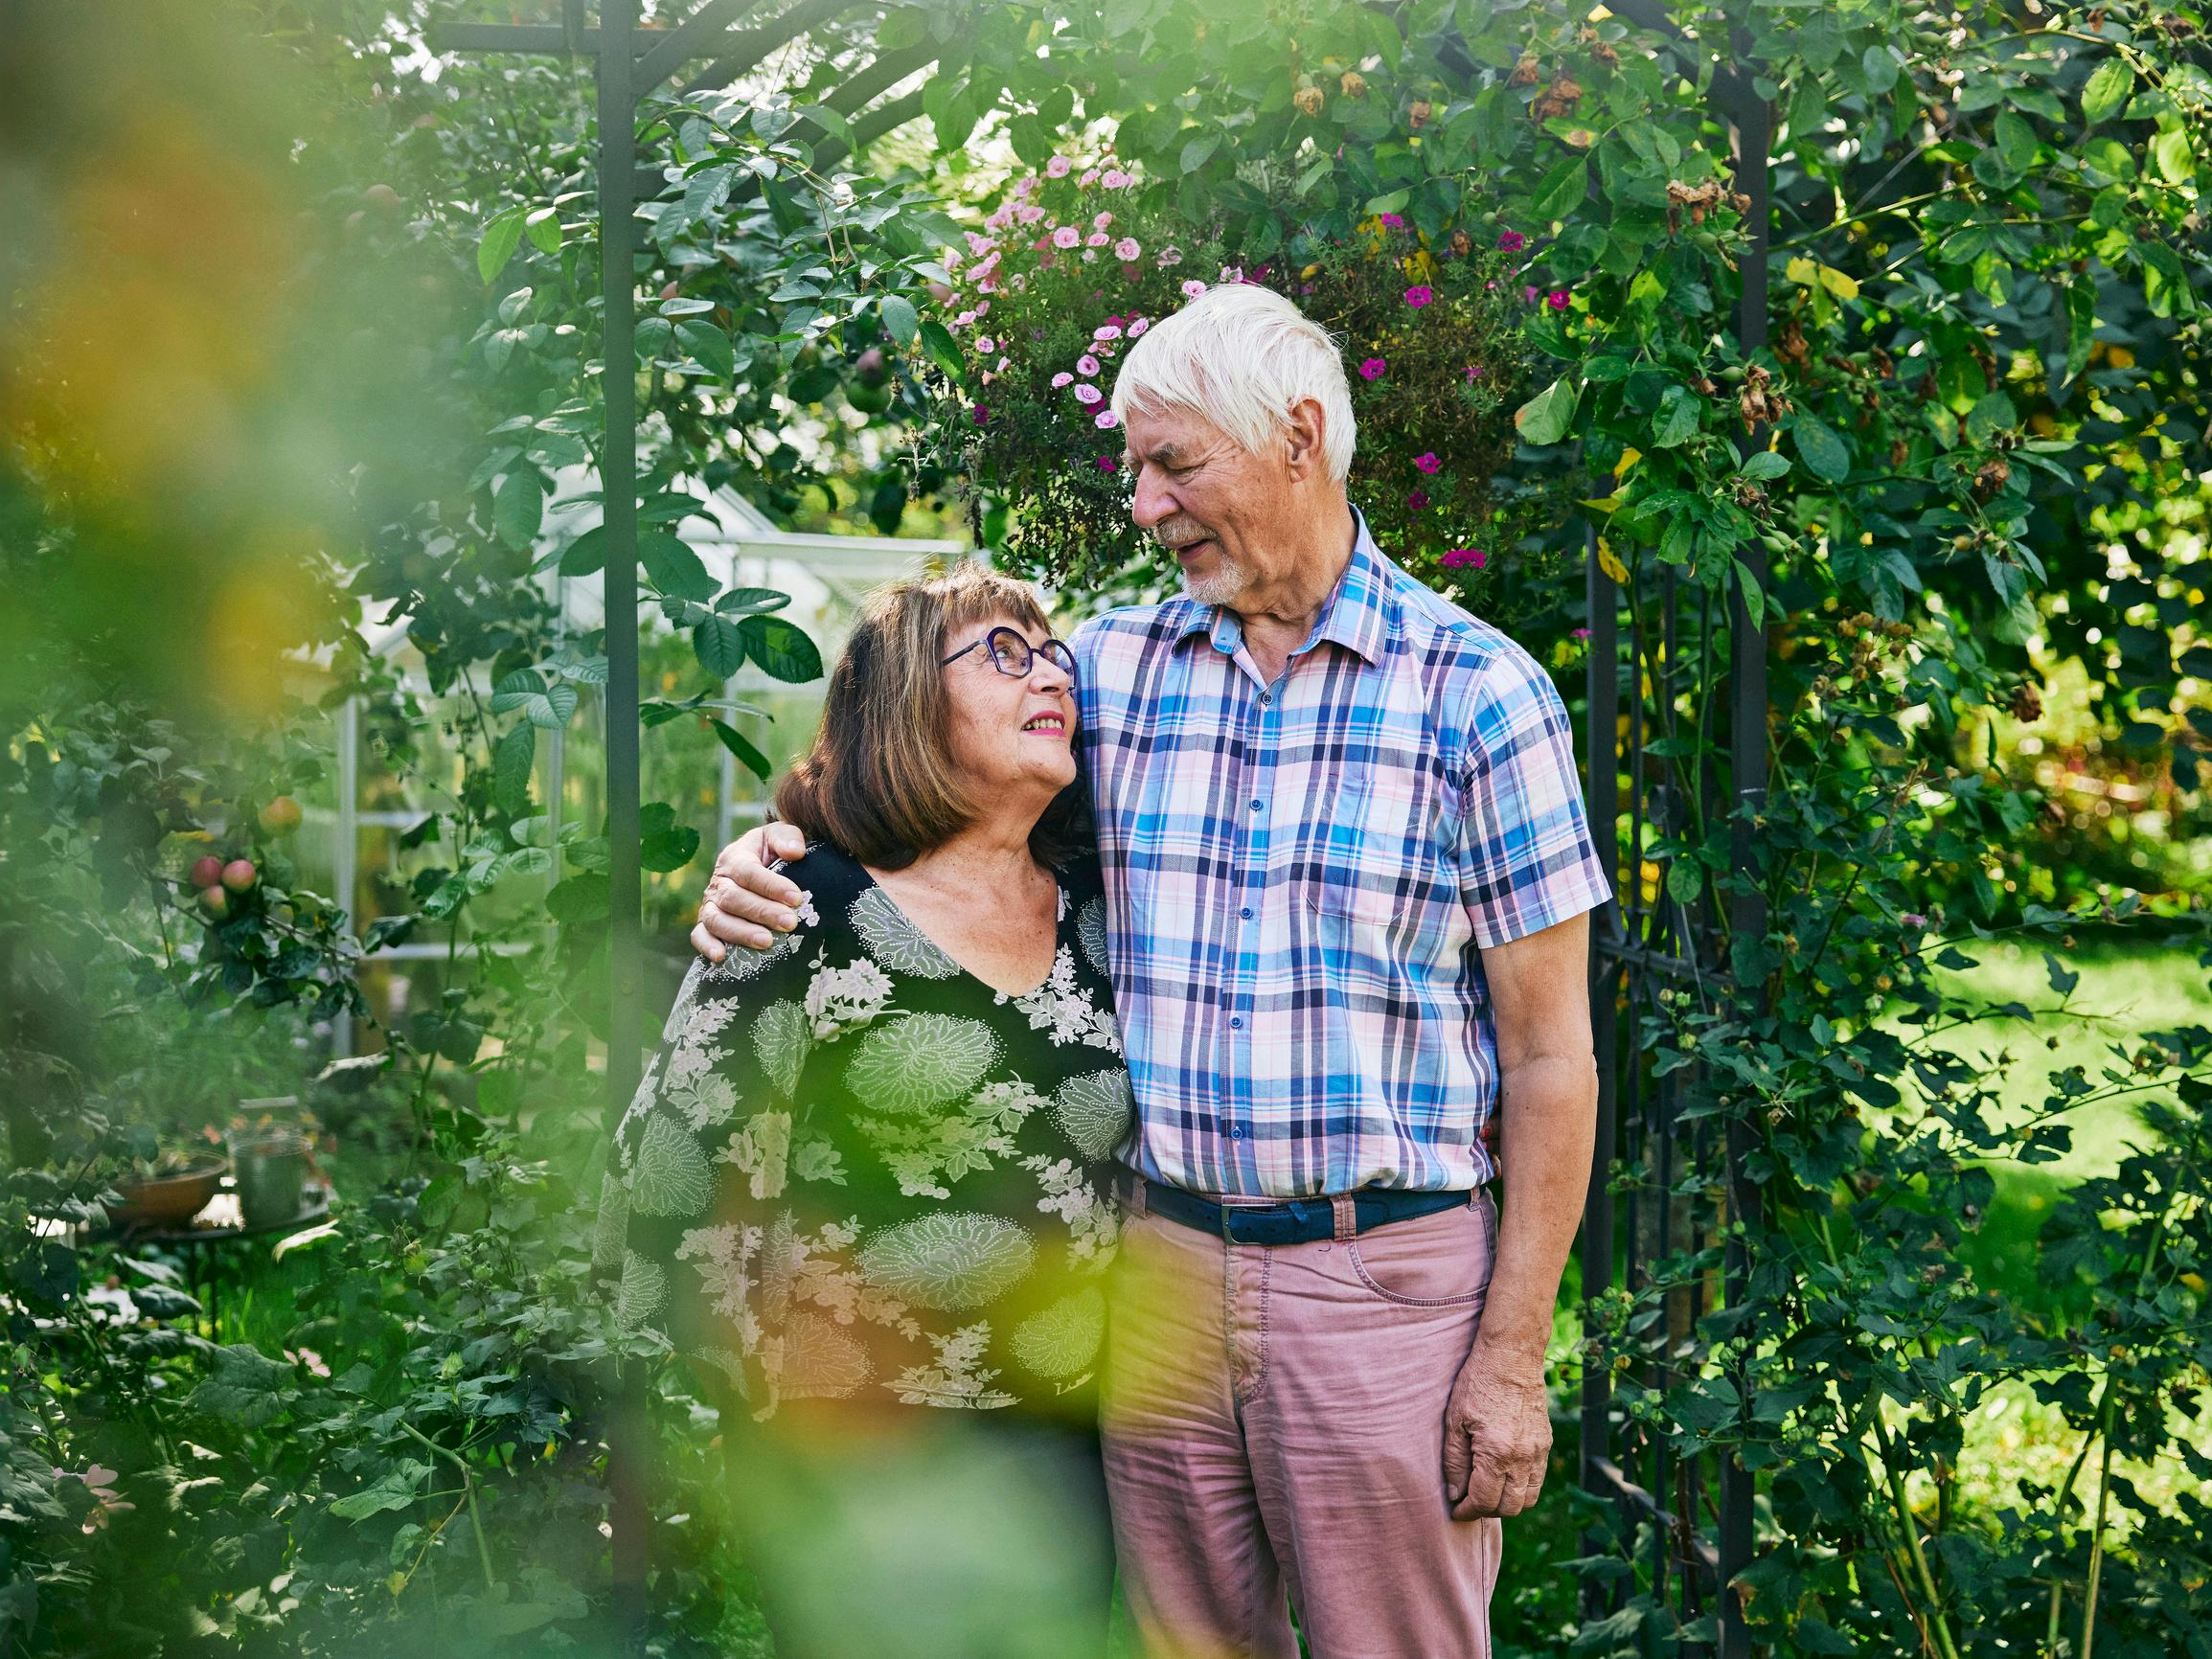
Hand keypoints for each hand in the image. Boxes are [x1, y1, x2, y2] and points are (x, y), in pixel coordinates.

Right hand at [689, 822, 809, 960]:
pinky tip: (722, 956)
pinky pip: (699, 935)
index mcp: (735, 857)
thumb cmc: (772, 851)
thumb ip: (787, 838)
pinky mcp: (705, 923)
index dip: (771, 886)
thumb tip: (795, 852)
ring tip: (767, 942)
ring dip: (741, 932)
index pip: (748, 872)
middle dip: (763, 912)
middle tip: (790, 923)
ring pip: (717, 920)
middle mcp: (718, 882)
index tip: (796, 898)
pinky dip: (707, 945)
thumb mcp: (780, 836)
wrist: (757, 865)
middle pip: (734, 898)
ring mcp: (710, 904)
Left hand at [1442, 1344, 1551, 1518]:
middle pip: (1509, 1507)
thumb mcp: (1454, 1421)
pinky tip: (1504, 1475)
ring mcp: (1538, 1451)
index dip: (1467, 1511)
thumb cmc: (1477, 1383)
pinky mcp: (1545, 1443)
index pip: (1484, 1502)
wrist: (1511, 1355)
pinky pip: (1539, 1479)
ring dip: (1508, 1502)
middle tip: (1469, 1501)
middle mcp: (1523, 1457)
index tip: (1455, 1509)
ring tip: (1487, 1490)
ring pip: (1529, 1499)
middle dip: (1486, 1510)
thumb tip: (1455, 1493)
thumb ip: (1454, 1462)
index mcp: (1497, 1453)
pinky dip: (1523, 1487)